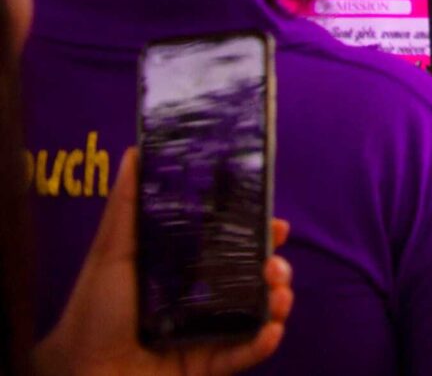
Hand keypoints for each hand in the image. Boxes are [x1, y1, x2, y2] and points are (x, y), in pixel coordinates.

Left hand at [33, 150, 292, 375]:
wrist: (79, 371)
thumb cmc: (92, 310)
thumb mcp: (111, 252)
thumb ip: (127, 205)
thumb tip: (136, 151)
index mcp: (186, 271)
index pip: (234, 247)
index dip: (259, 233)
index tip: (276, 223)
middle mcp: (204, 300)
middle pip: (256, 279)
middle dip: (276, 268)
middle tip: (275, 264)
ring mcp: (209, 334)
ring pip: (259, 315)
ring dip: (279, 301)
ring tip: (277, 296)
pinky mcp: (208, 365)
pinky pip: (245, 355)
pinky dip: (264, 343)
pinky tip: (270, 330)